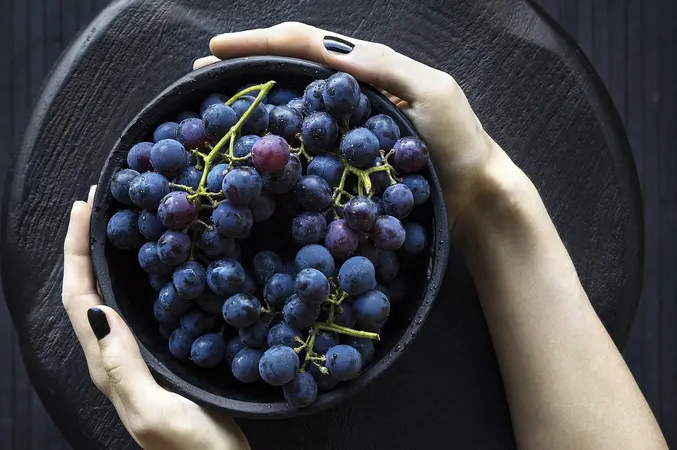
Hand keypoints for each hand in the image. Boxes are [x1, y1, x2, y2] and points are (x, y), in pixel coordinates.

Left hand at [61, 186, 249, 449]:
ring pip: (111, 298)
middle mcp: (115, 358)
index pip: (78, 297)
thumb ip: (122, 366)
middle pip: (87, 291)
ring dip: (107, 258)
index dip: (76, 250)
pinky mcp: (161, 358)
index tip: (84, 206)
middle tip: (100, 202)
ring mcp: (138, 358)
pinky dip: (136, 279)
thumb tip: (97, 308)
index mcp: (107, 366)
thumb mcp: (153, 410)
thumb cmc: (191, 448)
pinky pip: (137, 309)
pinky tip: (159, 265)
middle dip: (86, 245)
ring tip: (122, 223)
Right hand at [194, 22, 516, 238]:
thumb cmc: (460, 143)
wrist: (477, 196)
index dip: (259, 43)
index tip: (216, 51)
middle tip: (200, 79)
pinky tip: (255, 153)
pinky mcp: (348, 161)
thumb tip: (329, 53)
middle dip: (244, 68)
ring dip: (252, 104)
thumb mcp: (431, 92)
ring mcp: (347, 129)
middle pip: (288, 71)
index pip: (304, 44)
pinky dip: (276, 144)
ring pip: (291, 108)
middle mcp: (351, 93)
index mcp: (367, 69)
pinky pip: (306, 147)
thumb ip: (384, 69)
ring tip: (213, 111)